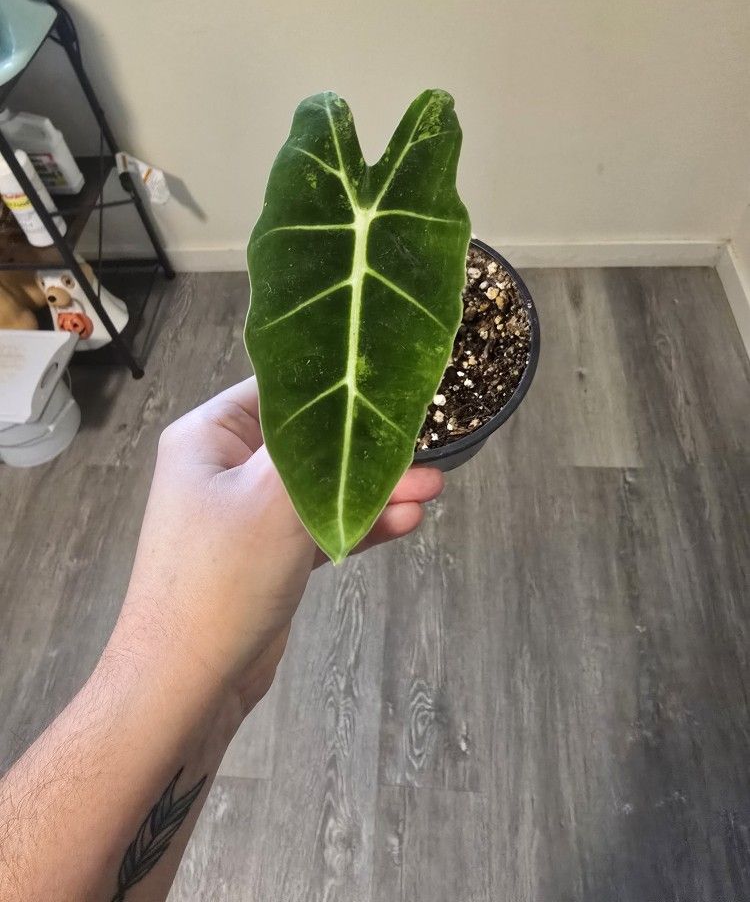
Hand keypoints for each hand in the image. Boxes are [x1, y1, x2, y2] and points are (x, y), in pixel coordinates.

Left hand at [111, 379, 442, 715]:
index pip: (282, 388)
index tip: (393, 384)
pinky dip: (359, 524)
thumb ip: (323, 445)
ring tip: (433, 488)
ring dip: (374, 489)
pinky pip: (320, 526)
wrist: (187, 682)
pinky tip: (406, 521)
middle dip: (369, 448)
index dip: (338, 383)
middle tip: (426, 448)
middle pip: (311, 440)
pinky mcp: (269, 553)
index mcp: (210, 434)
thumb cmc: (222, 576)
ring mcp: (248, 513)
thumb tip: (363, 394)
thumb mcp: (274, 496)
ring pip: (322, 486)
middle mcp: (226, 465)